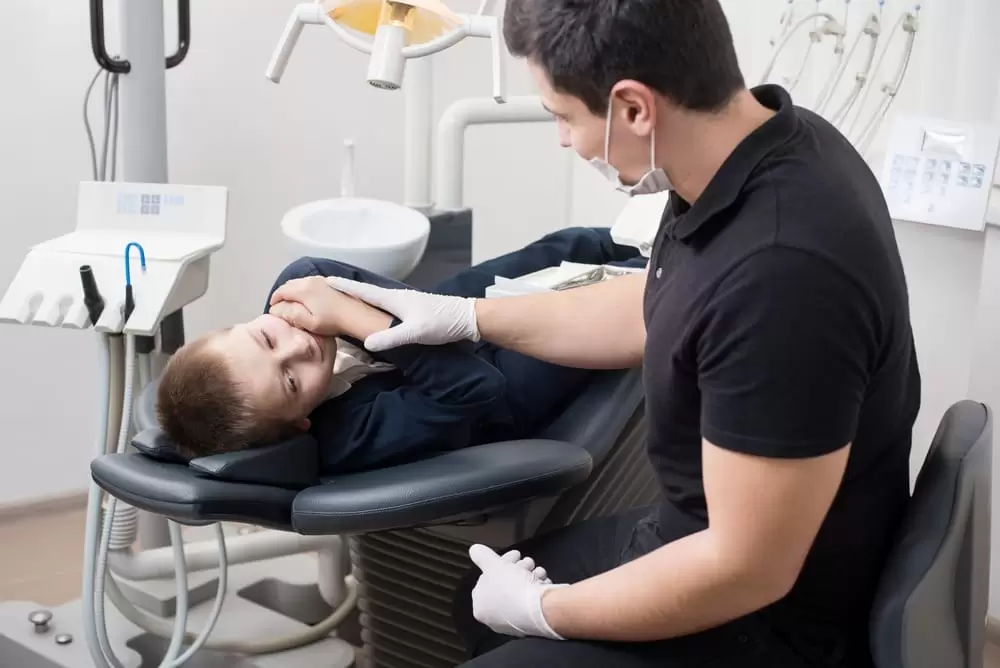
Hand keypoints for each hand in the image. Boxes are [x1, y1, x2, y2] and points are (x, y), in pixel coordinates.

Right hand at [269, 277, 349, 336]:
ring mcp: (320, 279)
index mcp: (303, 289)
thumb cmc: (332, 321)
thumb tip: (277, 309)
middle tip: (281, 306)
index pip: (281, 291)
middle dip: (282, 294)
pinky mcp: (328, 282)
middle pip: (289, 284)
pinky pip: (309, 282)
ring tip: (292, 303)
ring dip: (292, 291)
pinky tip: (306, 299)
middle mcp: (310, 280)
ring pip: (299, 282)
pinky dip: (302, 288)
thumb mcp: (309, 322)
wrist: (356, 314)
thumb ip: (291, 314)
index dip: (274, 300)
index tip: (273, 309)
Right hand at [325, 277, 478, 351]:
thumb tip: (366, 342)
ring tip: (347, 300)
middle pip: (368, 292)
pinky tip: (376, 312)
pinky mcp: (414, 309)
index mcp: (395, 299)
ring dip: (362, 297)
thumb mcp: (415, 333)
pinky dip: (375, 305)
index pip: (364, 291)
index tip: (326, 281)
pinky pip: (387, 305)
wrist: (468, 319)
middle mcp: (398, 297)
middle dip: (349, 290)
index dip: (345, 287)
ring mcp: (407, 302)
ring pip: (378, 298)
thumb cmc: (442, 323)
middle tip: (329, 288)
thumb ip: (391, 337)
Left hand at [468, 544, 564, 639]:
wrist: (539, 609)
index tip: (513, 556)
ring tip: (536, 570)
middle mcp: (494, 618)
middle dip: (517, 568)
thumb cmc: (512, 588)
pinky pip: (532, 601)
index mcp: (480, 606)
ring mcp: (514, 622)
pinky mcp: (531, 622)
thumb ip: (481, 556)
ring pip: (520, 591)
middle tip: (527, 562)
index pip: (487, 579)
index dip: (501, 563)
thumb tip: (475, 550)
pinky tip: (541, 580)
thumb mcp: (493, 564)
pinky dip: (536, 588)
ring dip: (529, 576)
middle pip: (505, 584)